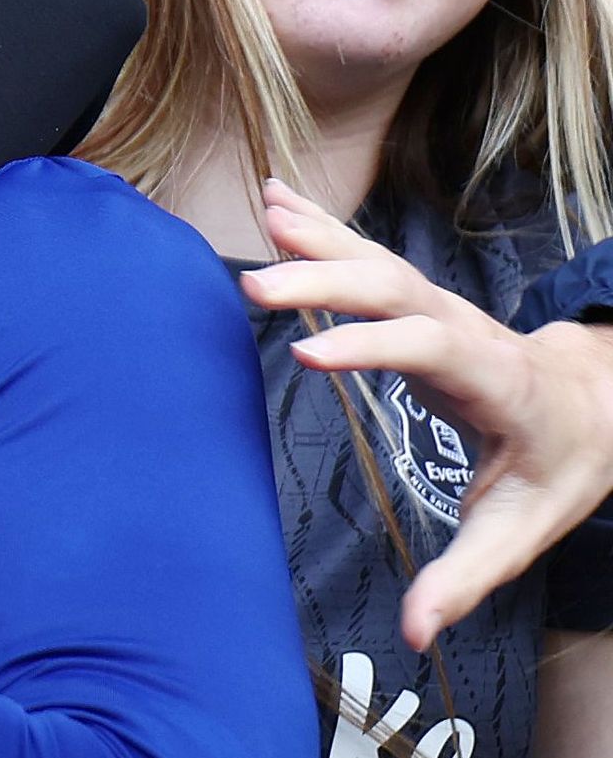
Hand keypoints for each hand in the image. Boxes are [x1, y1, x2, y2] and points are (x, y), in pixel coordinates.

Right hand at [244, 179, 612, 650]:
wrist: (595, 405)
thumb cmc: (557, 467)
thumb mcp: (524, 530)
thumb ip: (468, 578)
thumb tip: (416, 634)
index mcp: (496, 380)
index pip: (430, 348)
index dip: (371, 347)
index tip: (306, 353)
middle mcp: (466, 329)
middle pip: (396, 291)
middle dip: (328, 282)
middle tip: (256, 287)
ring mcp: (441, 306)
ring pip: (379, 262)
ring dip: (319, 240)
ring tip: (263, 215)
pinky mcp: (417, 298)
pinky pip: (366, 253)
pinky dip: (321, 225)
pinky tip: (276, 202)